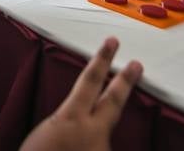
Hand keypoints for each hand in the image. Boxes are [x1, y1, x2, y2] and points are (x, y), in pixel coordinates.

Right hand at [20, 37, 141, 150]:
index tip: (111, 44)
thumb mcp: (47, 134)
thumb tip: (76, 123)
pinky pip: (101, 150)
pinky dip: (92, 149)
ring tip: (73, 145)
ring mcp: (101, 149)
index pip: (90, 81)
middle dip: (125, 81)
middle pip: (113, 100)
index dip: (102, 60)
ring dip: (95, 138)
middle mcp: (91, 132)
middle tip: (136, 64)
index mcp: (70, 118)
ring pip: (105, 136)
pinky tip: (77, 150)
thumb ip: (67, 124)